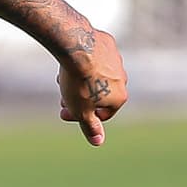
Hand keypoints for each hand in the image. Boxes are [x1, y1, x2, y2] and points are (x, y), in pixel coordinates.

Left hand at [56, 30, 127, 145]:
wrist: (77, 47)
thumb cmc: (78, 82)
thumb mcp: (81, 110)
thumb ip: (90, 126)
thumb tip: (98, 142)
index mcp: (119, 97)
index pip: (102, 114)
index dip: (82, 117)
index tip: (64, 112)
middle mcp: (123, 78)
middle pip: (99, 94)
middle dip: (80, 99)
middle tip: (62, 98)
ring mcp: (117, 60)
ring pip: (97, 75)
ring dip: (81, 81)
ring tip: (64, 80)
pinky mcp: (108, 44)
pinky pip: (95, 57)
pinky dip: (84, 62)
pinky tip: (70, 61)